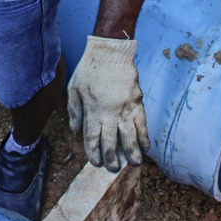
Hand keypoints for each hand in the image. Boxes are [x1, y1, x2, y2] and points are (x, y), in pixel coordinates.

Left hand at [67, 36, 148, 170]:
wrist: (111, 51)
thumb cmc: (90, 68)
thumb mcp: (74, 87)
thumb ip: (74, 110)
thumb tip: (75, 130)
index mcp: (93, 110)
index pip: (93, 137)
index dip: (94, 152)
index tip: (96, 162)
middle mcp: (110, 112)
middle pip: (112, 141)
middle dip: (113, 157)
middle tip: (114, 169)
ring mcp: (125, 107)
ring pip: (130, 135)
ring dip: (133, 151)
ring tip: (135, 164)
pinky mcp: (137, 101)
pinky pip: (142, 122)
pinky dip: (145, 135)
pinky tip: (146, 146)